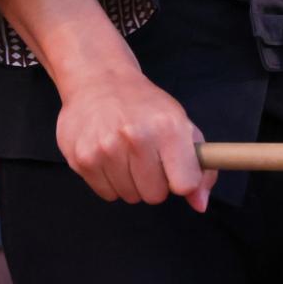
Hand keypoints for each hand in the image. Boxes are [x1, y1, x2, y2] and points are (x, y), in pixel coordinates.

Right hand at [54, 65, 215, 210]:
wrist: (100, 80)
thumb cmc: (145, 105)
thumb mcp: (181, 124)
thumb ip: (199, 166)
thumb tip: (200, 204)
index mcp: (167, 127)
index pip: (184, 184)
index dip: (182, 181)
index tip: (175, 169)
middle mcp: (136, 137)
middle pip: (155, 196)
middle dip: (155, 182)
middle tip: (147, 157)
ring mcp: (106, 148)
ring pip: (130, 197)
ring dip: (131, 181)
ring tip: (126, 153)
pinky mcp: (82, 158)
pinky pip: (107, 194)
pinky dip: (110, 181)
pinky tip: (108, 155)